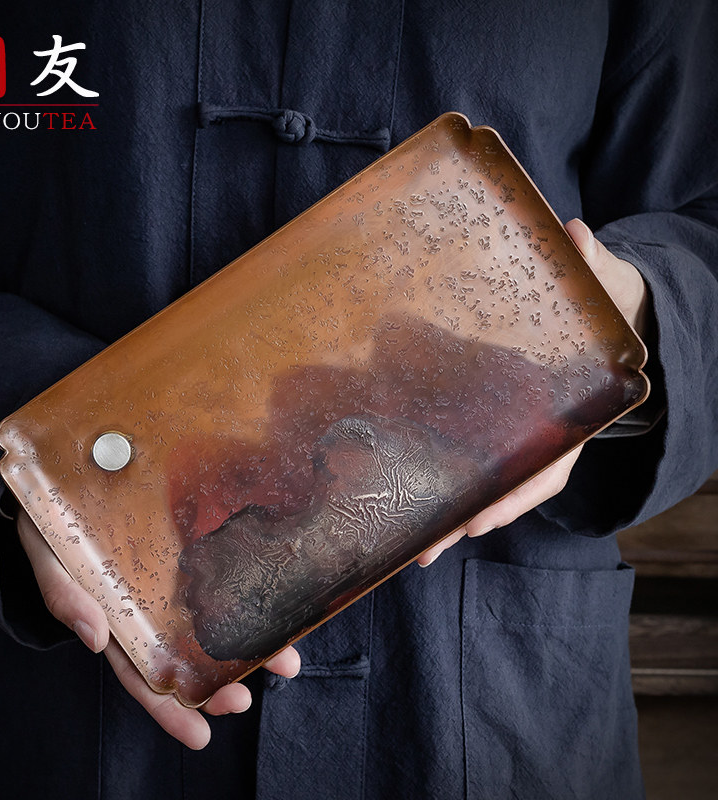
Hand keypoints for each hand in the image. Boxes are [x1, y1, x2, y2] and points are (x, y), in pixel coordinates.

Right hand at [16, 508, 299, 748]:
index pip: (142, 675)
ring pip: (212, 622)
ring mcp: (172, 579)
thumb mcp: (49, 558)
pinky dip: (245, 593)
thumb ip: (65, 595)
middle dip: (218, 685)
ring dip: (246, 646)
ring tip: (284, 663)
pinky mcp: (188, 547)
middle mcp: (149, 608)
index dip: (168, 708)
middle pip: (185, 658)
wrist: (62, 479)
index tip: (201, 735)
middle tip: (247, 700)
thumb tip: (94, 637)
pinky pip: (219, 575)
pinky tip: (277, 605)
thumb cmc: (50, 526)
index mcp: (115, 620)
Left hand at [416, 218, 648, 565]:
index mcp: (570, 417)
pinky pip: (461, 454)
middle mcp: (538, 437)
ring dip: (443, 513)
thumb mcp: (606, 288)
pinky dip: (435, 474)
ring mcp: (511, 435)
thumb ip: (594, 269)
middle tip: (424, 550)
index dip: (515, 495)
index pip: (547, 465)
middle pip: (500, 489)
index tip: (482, 519)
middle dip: (463, 520)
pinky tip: (400, 493)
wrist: (601, 317)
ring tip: (405, 545)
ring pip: (477, 483)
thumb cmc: (605, 311)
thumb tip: (578, 238)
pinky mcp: (484, 422)